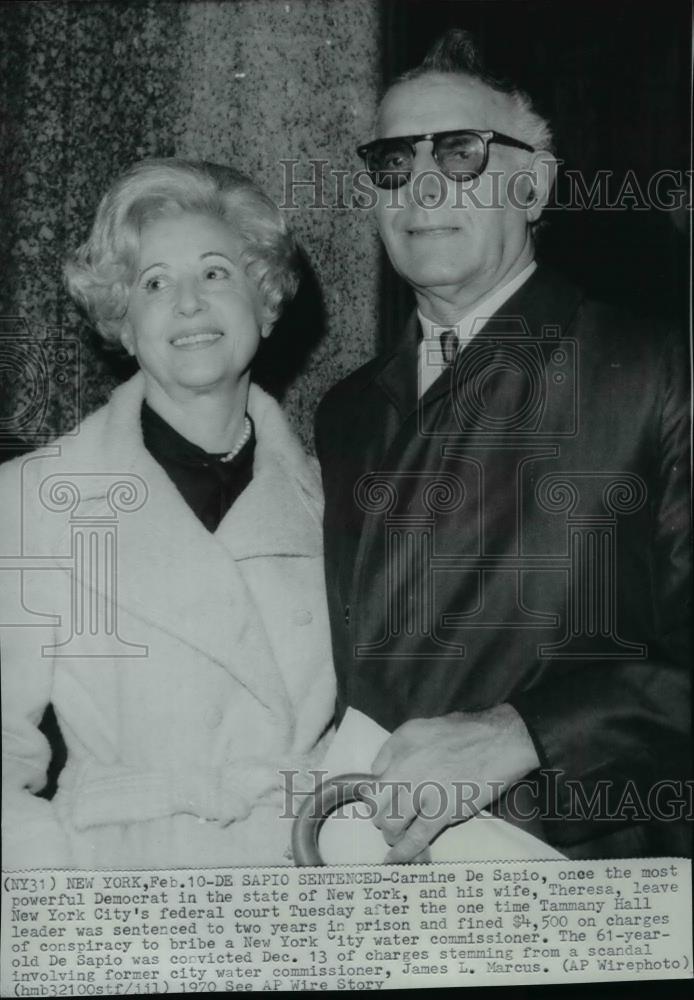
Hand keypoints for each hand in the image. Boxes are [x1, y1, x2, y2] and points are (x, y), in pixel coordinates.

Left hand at [370, 704, 539, 862]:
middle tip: (388, 819)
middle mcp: (406, 768)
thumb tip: (378, 771)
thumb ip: (395, 747)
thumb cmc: (464, 733)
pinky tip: (395, 859)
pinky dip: (403, 851)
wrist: (500, 742)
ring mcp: (423, 791)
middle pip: (376, 803)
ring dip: (390, 833)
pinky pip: (416, 838)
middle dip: (379, 815)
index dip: (374, 794)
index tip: (380, 802)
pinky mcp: (442, 812)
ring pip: (391, 822)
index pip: (372, 778)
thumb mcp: (420, 727)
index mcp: (400, 746)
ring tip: (396, 836)